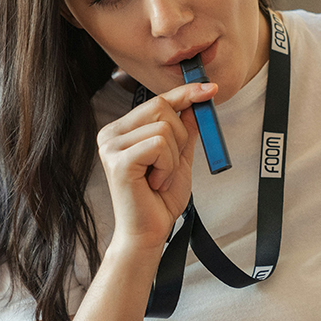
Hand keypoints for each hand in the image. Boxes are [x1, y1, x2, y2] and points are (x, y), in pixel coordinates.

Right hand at [97, 82, 216, 247]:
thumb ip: (185, 131)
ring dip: (173, 157)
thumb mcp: (178, 158)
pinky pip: (159, 145)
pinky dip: (167, 166)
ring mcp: (111, 146)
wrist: (148, 232)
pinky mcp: (118, 160)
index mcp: (122, 130)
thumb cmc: (159, 199)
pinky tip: (155, 182)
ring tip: (159, 178)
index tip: (209, 88)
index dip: (185, 93)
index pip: (157, 101)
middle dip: (180, 136)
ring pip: (164, 128)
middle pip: (162, 108)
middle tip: (170, 165)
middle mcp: (111, 134)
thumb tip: (197, 103)